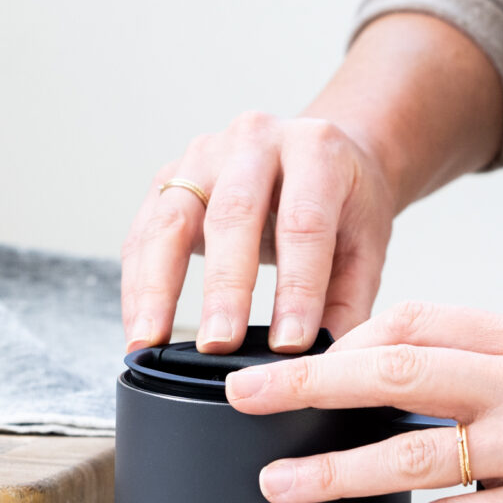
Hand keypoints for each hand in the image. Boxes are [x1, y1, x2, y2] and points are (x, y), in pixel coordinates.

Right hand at [120, 112, 395, 355]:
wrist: (321, 153)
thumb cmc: (344, 202)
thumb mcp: (366, 245)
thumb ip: (348, 303)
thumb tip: (322, 362)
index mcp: (316, 150)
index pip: (304, 222)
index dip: (297, 287)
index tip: (288, 345)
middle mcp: (254, 141)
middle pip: (232, 214)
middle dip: (223, 287)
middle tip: (218, 343)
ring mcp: (204, 154)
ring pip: (170, 220)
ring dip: (156, 287)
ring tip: (150, 341)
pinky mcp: (169, 177)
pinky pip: (143, 232)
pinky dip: (137, 284)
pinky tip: (137, 324)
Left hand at [227, 302, 502, 502]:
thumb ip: (499, 366)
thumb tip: (410, 372)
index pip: (420, 319)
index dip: (352, 340)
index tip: (307, 365)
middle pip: (397, 368)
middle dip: (309, 384)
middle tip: (249, 396)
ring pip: (412, 450)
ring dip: (333, 470)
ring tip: (281, 483)